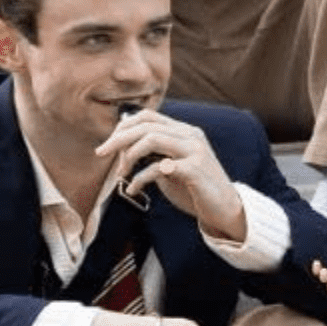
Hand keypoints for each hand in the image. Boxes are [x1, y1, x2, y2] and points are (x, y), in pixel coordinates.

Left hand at [96, 108, 245, 240]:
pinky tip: (134, 190)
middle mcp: (190, 136)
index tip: (109, 145)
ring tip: (122, 173)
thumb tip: (125, 148)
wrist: (225, 210)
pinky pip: (159, 167)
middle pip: (145, 125)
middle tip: (101, 153)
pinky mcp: (195, 170)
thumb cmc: (195, 190)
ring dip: (129, 155)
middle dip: (118, 139)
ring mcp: (194, 151)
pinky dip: (140, 178)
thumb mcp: (172, 166)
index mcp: (184, 131)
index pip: (148, 116)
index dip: (124, 126)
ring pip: (151, 139)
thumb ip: (155, 154)